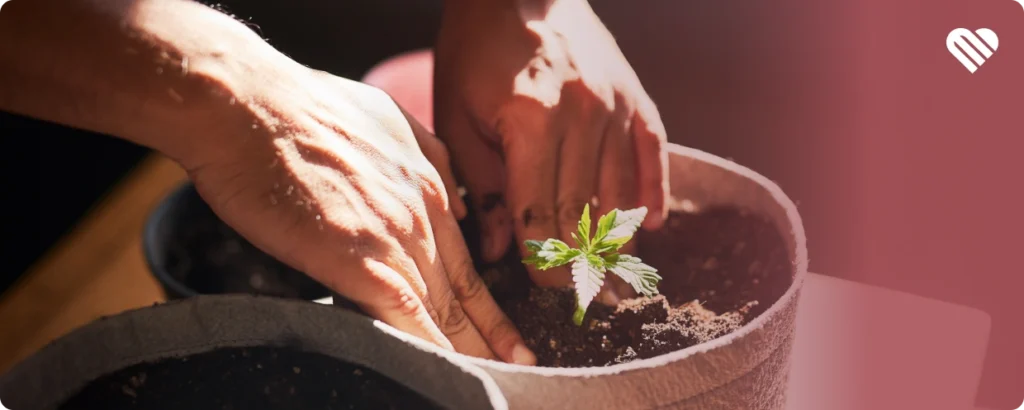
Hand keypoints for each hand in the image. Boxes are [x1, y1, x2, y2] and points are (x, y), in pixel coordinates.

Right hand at [180, 64, 534, 364]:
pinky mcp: (358, 258)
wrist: (244, 104)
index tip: (510, 330)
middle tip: (522, 368)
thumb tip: (449, 194)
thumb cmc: (294, 107)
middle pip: (465, 288)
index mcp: (426, 181)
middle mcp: (421, 211)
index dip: (490, 300)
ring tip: (493, 380)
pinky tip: (444, 373)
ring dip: (469, 350)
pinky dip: (428, 348)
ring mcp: (393, 236)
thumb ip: (422, 156)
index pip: (467, 255)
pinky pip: (406, 315)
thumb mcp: (382, 116)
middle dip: (495, 335)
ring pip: (443, 307)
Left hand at [434, 0, 668, 300]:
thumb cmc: (475, 51)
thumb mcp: (458, 115)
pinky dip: (653, 189)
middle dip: (581, 260)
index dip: (541, 258)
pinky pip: (651, 151)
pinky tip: (651, 225)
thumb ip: (481, 183)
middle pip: (581, 208)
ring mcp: (613, 104)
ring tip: (620, 277)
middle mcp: (580, 117)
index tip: (546, 291)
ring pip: (618, 187)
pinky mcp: (632, 95)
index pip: (538, 211)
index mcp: (530, 123)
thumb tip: (496, 248)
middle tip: (587, 301)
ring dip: (617, 236)